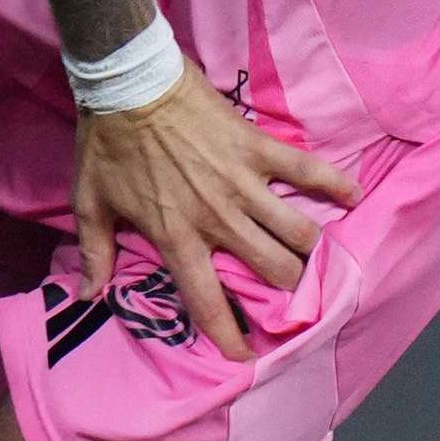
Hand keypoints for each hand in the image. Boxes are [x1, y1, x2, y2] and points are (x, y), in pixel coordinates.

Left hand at [67, 82, 364, 365]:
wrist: (130, 83)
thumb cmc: (107, 144)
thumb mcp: (90, 203)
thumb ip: (95, 252)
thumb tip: (87, 294)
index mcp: (178, 237)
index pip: (209, 302)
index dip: (229, 337)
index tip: (245, 357)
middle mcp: (219, 218)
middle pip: (274, 270)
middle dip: (286, 288)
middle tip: (286, 288)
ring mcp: (244, 183)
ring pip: (298, 232)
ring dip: (308, 248)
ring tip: (310, 255)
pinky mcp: (259, 149)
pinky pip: (308, 171)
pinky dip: (335, 185)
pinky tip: (352, 197)